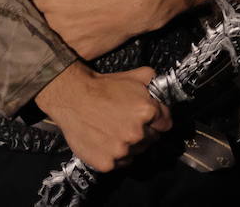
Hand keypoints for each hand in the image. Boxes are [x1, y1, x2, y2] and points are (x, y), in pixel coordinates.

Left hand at [31, 0, 192, 59]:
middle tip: (39, 20)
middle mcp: (53, 26)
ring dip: (48, 39)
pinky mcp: (81, 53)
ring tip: (53, 34)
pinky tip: (69, 44)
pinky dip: (64, 50)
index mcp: (49, 3)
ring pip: (48, 43)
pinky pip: (66, 54)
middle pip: (34, 28)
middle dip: (35, 23)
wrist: (137, 5)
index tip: (23, 6)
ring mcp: (67, 42)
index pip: (24, 7)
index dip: (22, 6)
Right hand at [35, 62, 170, 172]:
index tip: (152, 119)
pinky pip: (121, 163)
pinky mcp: (108, 163)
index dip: (159, 119)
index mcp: (147, 112)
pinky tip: (108, 142)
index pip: (166, 123)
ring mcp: (122, 150)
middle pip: (152, 138)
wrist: (72, 99)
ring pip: (137, 152)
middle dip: (145, 131)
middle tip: (129, 123)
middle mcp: (137, 133)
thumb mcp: (133, 77)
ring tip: (116, 132)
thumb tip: (163, 87)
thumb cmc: (102, 88)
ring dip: (131, 145)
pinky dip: (116, 156)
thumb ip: (153, 81)